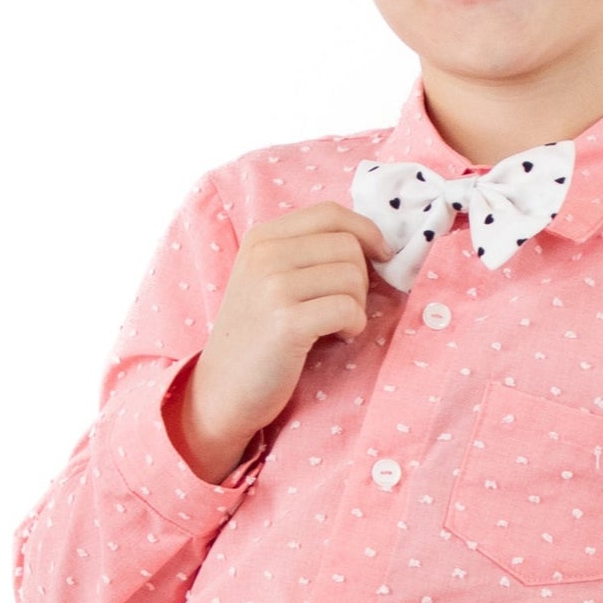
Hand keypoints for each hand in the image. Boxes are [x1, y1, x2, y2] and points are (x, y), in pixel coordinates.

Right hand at [167, 202, 391, 483]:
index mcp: (262, 238)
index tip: (381, 256)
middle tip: (343, 308)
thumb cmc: (258, 337)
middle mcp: (264, 254)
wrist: (221, 390)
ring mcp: (273, 286)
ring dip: (357, 306)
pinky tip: (333, 338)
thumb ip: (308, 254)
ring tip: (334, 325)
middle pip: (348, 245)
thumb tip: (375, 241)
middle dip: (361, 279)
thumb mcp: (270, 280)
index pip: (330, 213)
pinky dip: (352, 327)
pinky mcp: (286, 322)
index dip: (367, 231)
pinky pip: (348, 309)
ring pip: (353, 276)